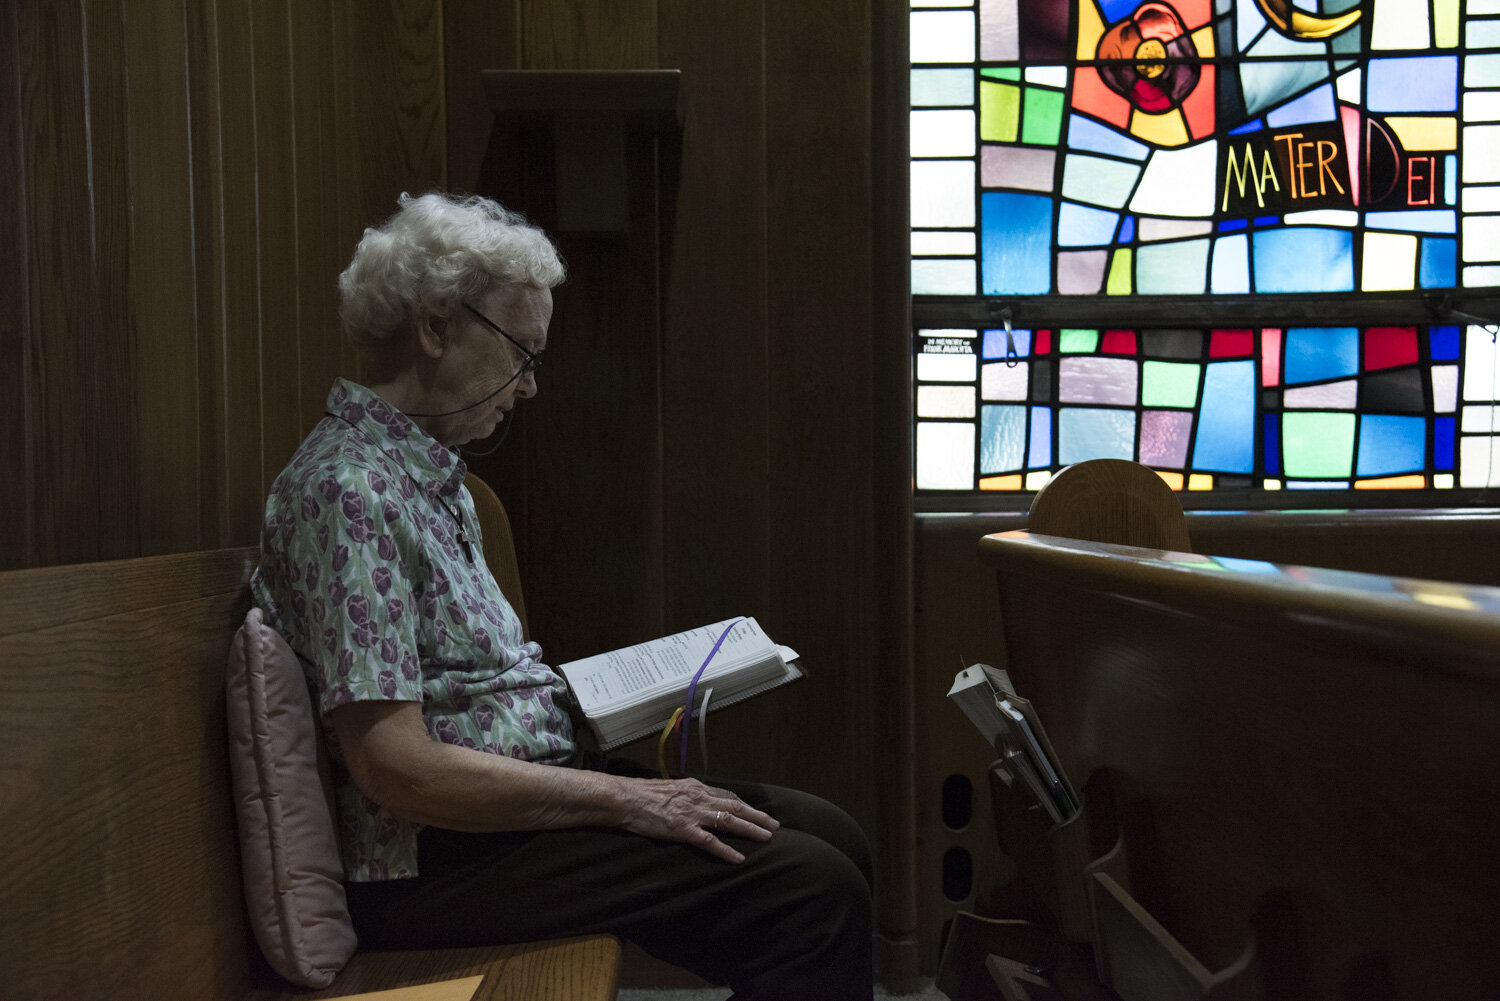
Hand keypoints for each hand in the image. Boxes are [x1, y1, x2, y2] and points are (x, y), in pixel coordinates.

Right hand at [613, 776, 778, 862]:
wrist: (625, 798)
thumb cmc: (642, 794)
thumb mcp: (670, 788)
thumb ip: (686, 794)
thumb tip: (696, 799)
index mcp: (695, 787)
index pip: (727, 796)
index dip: (745, 805)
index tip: (758, 812)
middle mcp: (698, 797)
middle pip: (735, 806)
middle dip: (757, 816)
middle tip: (774, 825)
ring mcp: (692, 813)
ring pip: (729, 821)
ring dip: (750, 829)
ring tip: (767, 838)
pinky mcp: (683, 829)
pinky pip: (709, 842)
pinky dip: (726, 850)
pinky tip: (738, 858)